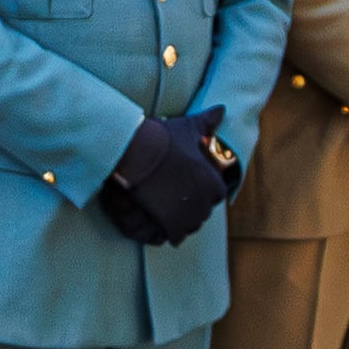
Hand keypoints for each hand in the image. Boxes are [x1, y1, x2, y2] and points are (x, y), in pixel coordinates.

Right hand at [99, 113, 232, 244]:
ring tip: (152, 203)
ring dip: (168, 220)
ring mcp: (176, 224)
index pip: (211, 196)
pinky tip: (141, 214)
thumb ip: (207, 123)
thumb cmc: (160, 139)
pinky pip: (157, 238)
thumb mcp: (187, 127)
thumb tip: (221, 110)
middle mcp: (199, 210)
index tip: (181, 180)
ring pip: (177, 229)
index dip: (196, 188)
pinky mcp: (153, 232)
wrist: (128, 152)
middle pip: (194, 214)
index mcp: (212, 188)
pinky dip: (150, 231)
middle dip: (182, 206)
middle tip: (163, 191)